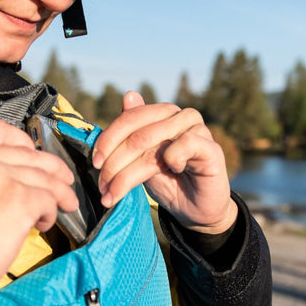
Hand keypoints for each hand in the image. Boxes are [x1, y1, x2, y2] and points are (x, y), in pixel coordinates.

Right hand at [0, 119, 77, 305]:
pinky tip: (40, 224)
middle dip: (52, 169)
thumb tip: (18, 170)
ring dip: (57, 194)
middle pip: (27, 155)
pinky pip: (48, 199)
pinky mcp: (18, 199)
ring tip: (62, 206)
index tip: (34, 153)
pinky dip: (49, 213)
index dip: (22, 142)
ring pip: (43, 177)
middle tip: (64, 181)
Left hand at [92, 92, 237, 233]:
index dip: (107, 140)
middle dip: (113, 164)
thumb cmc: (167, 181)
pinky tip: (170, 170)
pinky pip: (184, 145)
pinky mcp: (210, 147)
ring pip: (152, 143)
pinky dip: (171, 159)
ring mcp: (196, 130)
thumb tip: (127, 95)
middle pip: (136, 135)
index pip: (128, 119)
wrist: (195, 209)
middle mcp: (180, 116)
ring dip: (128, 174)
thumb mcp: (141, 158)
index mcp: (162, 114)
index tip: (95, 164)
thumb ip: (131, 134)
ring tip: (115, 193)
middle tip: (102, 187)